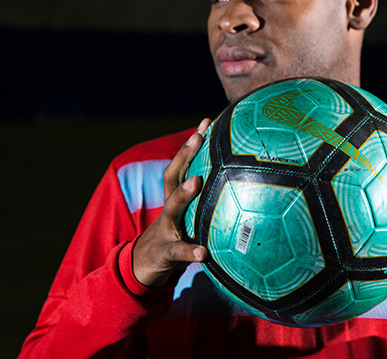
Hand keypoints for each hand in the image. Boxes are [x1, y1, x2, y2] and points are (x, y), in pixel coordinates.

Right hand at [132, 118, 211, 286]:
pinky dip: (190, 251)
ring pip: (172, 208)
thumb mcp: (189, 217)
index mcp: (176, 197)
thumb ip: (208, 202)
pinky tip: (204, 252)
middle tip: (198, 137)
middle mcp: (169, 207)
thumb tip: (244, 187)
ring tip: (197, 182)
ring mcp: (166, 228)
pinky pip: (178, 251)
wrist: (142, 266)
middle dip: (185, 155)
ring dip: (183, 193)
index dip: (193, 144)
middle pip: (173, 176)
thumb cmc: (176, 236)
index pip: (183, 165)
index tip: (207, 121)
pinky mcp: (165, 252)